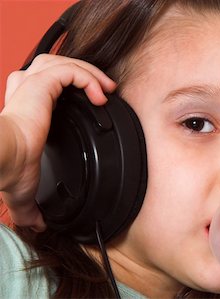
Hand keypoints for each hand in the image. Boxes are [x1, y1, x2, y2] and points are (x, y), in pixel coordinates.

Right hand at [0, 54, 115, 230]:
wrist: (3, 160)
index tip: (90, 100)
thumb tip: (36, 224)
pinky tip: (99, 94)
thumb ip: (30, 206)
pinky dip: (87, 78)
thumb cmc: (9, 169)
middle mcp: (25, 91)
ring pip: (62, 62)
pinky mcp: (41, 85)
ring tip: (105, 88)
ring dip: (88, 71)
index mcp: (23, 107)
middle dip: (81, 71)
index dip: (67, 85)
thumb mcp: (24, 190)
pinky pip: (69, 72)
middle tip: (103, 88)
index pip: (44, 83)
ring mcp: (32, 85)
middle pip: (54, 64)